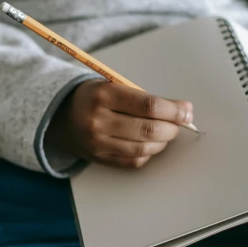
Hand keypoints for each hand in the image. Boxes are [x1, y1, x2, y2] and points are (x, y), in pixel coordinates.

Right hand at [45, 79, 193, 168]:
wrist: (61, 117)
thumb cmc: (94, 98)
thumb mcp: (112, 86)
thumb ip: (144, 98)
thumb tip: (183, 110)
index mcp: (103, 96)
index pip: (148, 106)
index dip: (173, 110)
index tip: (186, 111)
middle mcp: (98, 121)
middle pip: (148, 130)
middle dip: (172, 128)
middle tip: (179, 123)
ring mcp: (98, 143)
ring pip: (144, 148)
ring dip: (163, 142)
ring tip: (165, 133)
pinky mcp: (100, 158)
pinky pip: (134, 161)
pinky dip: (148, 153)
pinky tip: (150, 144)